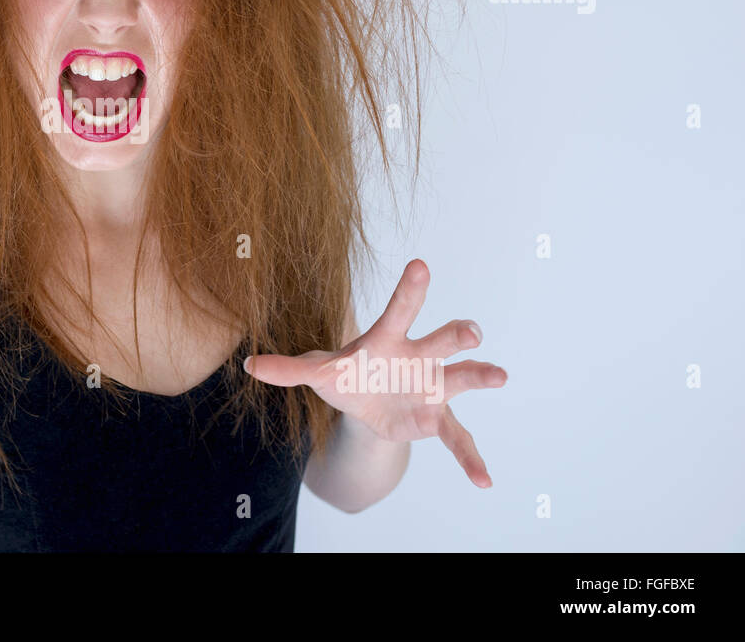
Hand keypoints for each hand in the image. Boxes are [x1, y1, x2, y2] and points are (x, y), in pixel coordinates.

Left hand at [245, 259, 506, 486]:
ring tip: (499, 375)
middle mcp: (418, 356)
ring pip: (461, 377)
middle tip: (469, 331)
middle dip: (456, 333)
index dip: (409, 288)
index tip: (420, 264)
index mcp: (387, 339)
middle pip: (440, 339)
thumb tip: (247, 366)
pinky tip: (484, 480)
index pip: (398, 309)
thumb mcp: (317, 373)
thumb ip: (287, 369)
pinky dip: (471, 459)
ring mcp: (432, 387)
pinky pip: (459, 438)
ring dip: (480, 375)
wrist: (367, 404)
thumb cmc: (347, 375)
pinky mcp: (437, 419)